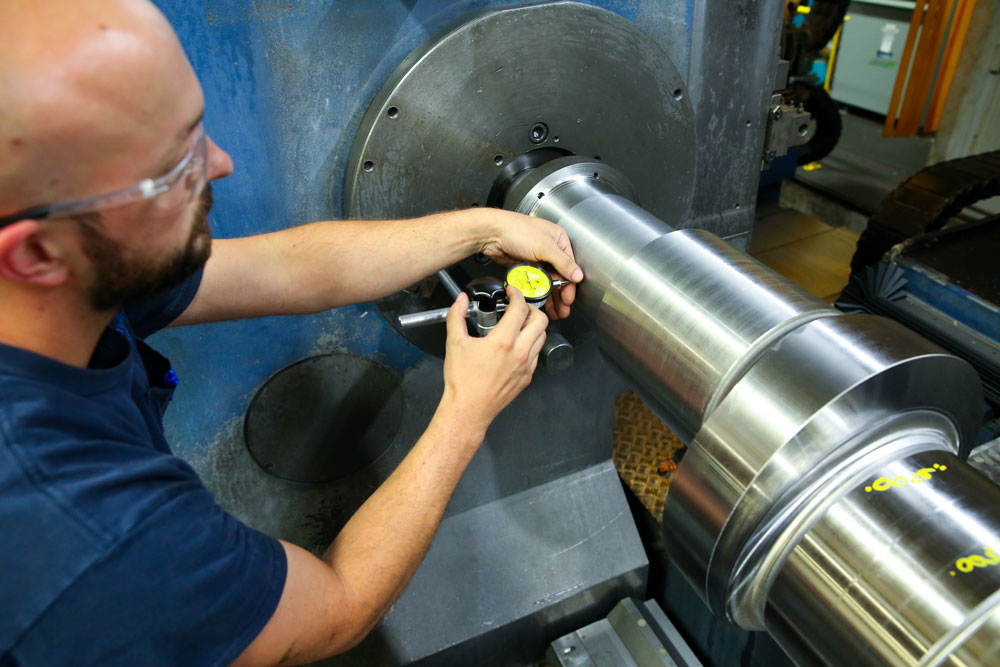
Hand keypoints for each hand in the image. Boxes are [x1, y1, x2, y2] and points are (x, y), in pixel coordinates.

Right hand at [439, 287, 548, 436]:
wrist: (468, 409)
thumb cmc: (462, 380)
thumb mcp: (454, 343)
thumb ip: (456, 316)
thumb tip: (460, 300)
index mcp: (503, 342)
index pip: (520, 309)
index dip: (516, 294)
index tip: (511, 291)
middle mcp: (520, 353)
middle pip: (541, 320)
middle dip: (531, 308)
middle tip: (518, 307)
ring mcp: (527, 366)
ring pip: (542, 337)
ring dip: (533, 326)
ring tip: (519, 324)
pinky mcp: (527, 377)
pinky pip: (537, 354)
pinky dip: (531, 343)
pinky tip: (517, 344)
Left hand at [478, 210, 582, 319]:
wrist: (491, 234)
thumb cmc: (515, 230)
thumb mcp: (544, 247)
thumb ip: (563, 262)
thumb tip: (577, 275)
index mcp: (558, 239)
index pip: (570, 266)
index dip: (570, 284)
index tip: (568, 299)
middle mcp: (550, 249)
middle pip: (560, 276)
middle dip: (561, 294)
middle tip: (563, 309)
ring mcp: (537, 258)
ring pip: (548, 281)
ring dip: (551, 296)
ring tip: (554, 310)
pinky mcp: (526, 265)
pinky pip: (535, 282)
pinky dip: (538, 292)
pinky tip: (541, 301)